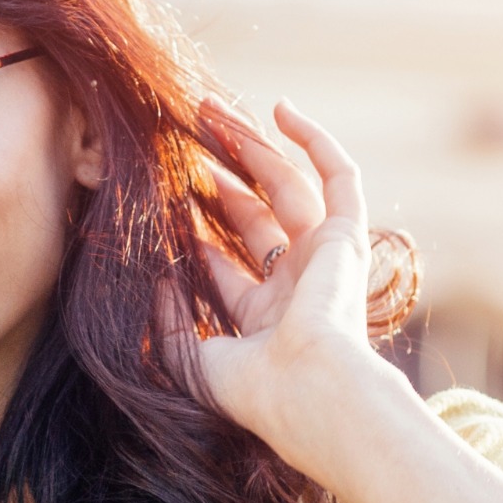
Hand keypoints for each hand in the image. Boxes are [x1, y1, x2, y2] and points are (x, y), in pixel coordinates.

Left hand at [176, 99, 413, 483]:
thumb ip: (170, 324)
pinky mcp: (347, 238)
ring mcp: (324, 259)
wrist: (310, 393)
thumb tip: (154, 282)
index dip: (193, 227)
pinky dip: (315, 142)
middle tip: (185, 137)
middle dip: (219, 174)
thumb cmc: (255, 391)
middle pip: (254, 214)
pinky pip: (339, 178)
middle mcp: (297, 284)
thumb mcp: (193, 360)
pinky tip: (282, 109)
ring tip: (210, 112)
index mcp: (265, 317)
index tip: (160, 195)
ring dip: (250, 147)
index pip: (223, 261)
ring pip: (285, 187)